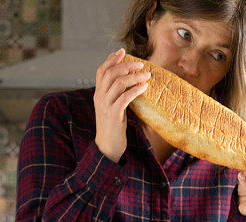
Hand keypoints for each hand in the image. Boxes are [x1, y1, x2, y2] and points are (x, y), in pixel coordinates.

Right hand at [93, 48, 150, 162]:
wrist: (107, 147)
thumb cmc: (113, 127)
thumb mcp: (112, 108)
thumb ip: (117, 95)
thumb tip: (130, 83)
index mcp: (98, 94)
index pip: (101, 71)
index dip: (111, 59)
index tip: (122, 51)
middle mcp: (99, 97)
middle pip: (110, 74)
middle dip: (126, 66)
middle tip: (141, 64)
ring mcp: (105, 106)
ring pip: (117, 84)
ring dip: (134, 77)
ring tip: (147, 75)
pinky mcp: (113, 115)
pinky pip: (124, 98)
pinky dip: (135, 90)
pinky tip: (145, 87)